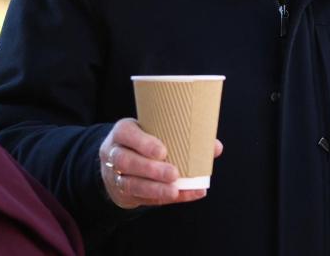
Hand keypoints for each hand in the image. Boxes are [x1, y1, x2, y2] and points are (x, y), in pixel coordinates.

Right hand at [99, 118, 223, 208]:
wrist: (119, 163)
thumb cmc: (145, 143)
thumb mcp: (155, 133)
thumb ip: (183, 137)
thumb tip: (215, 147)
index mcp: (123, 132)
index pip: (126, 134)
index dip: (143, 143)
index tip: (163, 151)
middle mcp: (114, 152)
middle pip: (126, 161)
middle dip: (151, 169)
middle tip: (174, 173)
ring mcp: (115, 174)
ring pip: (129, 182)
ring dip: (154, 188)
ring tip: (175, 191)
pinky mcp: (122, 192)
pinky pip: (140, 197)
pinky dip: (161, 198)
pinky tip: (179, 196)